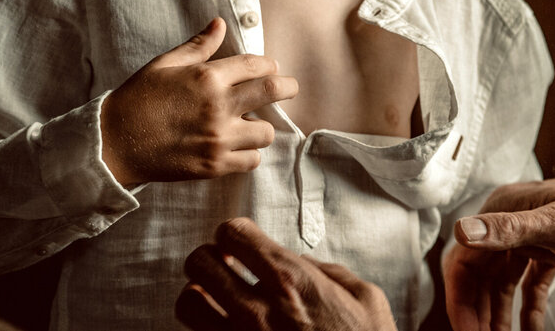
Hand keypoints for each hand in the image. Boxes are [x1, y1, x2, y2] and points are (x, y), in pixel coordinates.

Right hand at [101, 18, 297, 185]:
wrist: (112, 144)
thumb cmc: (137, 100)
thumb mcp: (164, 64)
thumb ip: (198, 46)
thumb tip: (220, 23)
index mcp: (207, 78)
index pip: (257, 65)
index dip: (269, 65)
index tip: (270, 68)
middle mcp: (218, 107)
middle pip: (274, 92)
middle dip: (288, 87)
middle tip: (289, 88)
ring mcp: (218, 139)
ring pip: (267, 132)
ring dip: (262, 126)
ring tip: (250, 124)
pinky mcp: (213, 166)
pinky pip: (252, 161)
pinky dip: (249, 154)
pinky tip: (238, 147)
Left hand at [176, 218, 395, 330]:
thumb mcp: (366, 298)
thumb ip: (329, 272)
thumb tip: (304, 263)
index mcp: (293, 282)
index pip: (234, 234)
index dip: (234, 232)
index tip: (241, 242)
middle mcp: (259, 310)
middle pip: (200, 263)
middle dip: (210, 258)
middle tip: (224, 264)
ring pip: (188, 303)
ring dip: (199, 294)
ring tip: (215, 296)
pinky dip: (207, 327)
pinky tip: (225, 325)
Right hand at [448, 174, 554, 329]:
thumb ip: (510, 229)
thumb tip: (463, 231)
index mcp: (505, 208)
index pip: (465, 260)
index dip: (461, 301)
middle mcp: (514, 220)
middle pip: (480, 274)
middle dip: (479, 313)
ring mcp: (534, 235)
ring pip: (503, 283)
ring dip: (498, 315)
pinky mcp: (554, 249)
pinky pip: (529, 284)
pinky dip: (526, 310)